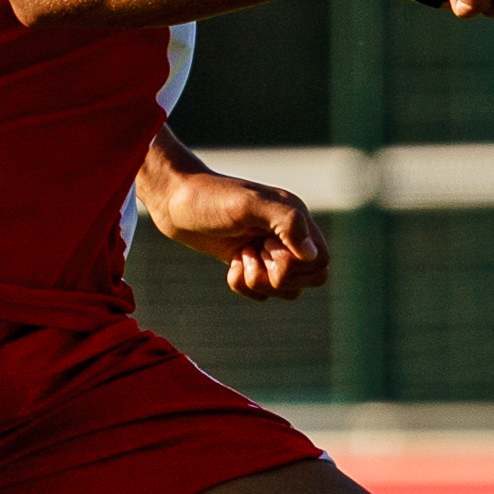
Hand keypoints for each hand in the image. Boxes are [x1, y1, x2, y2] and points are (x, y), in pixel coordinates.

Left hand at [144, 166, 329, 298]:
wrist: (173, 202)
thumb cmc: (209, 199)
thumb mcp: (248, 205)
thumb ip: (286, 223)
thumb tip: (312, 255)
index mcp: (296, 217)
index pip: (321, 260)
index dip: (295, 265)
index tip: (265, 245)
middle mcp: (288, 235)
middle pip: (310, 280)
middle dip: (276, 277)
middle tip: (250, 253)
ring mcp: (269, 251)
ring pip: (287, 291)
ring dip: (258, 282)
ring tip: (238, 257)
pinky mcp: (250, 263)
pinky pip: (262, 294)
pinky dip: (243, 285)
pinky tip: (231, 262)